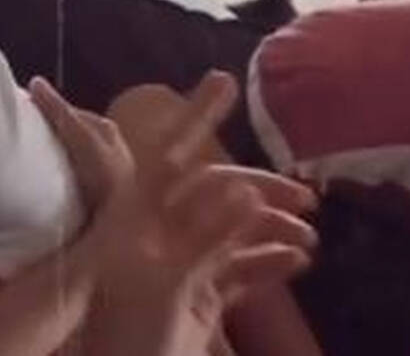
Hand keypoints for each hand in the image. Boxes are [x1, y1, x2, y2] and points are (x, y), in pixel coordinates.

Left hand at [30, 73, 317, 354]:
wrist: (99, 350)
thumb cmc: (116, 316)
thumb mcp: (165, 275)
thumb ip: (206, 235)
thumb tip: (247, 192)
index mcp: (138, 204)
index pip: (174, 148)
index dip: (198, 113)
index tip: (224, 80)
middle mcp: (155, 222)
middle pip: (215, 191)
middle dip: (262, 190)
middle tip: (306, 198)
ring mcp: (171, 254)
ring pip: (228, 230)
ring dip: (271, 230)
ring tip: (310, 238)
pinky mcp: (187, 289)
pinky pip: (229, 268)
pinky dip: (263, 263)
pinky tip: (295, 262)